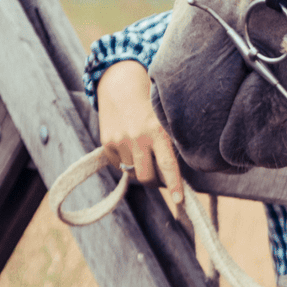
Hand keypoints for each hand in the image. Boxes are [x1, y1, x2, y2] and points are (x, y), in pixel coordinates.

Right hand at [96, 60, 183, 206]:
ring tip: (142, 151)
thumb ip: (168, 142)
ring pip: (132, 172)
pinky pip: (119, 165)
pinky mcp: (107, 142)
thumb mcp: (164, 119)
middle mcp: (138, 137)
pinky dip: (125, 161)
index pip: (168, 165)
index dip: (174, 185)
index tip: (179, 202)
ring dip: (139, 168)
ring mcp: (120, 141)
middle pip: (147, 177)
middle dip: (154, 181)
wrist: (120, 84)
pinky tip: (128, 143)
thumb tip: (173, 174)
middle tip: (158, 175)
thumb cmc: (150, 105)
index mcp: (158, 131)